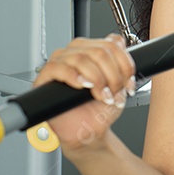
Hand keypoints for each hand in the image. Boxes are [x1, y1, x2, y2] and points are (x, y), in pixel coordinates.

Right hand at [31, 34, 136, 155]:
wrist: (88, 131)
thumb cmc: (100, 109)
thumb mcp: (120, 85)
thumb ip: (122, 63)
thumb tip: (121, 45)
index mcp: (94, 49)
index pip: (112, 42)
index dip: (125, 63)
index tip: (128, 81)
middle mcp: (77, 52)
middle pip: (99, 50)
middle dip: (112, 74)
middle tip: (113, 92)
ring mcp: (60, 62)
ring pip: (81, 57)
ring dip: (96, 79)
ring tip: (100, 95)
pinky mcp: (45, 77)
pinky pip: (56, 67)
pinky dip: (73, 76)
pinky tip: (83, 86)